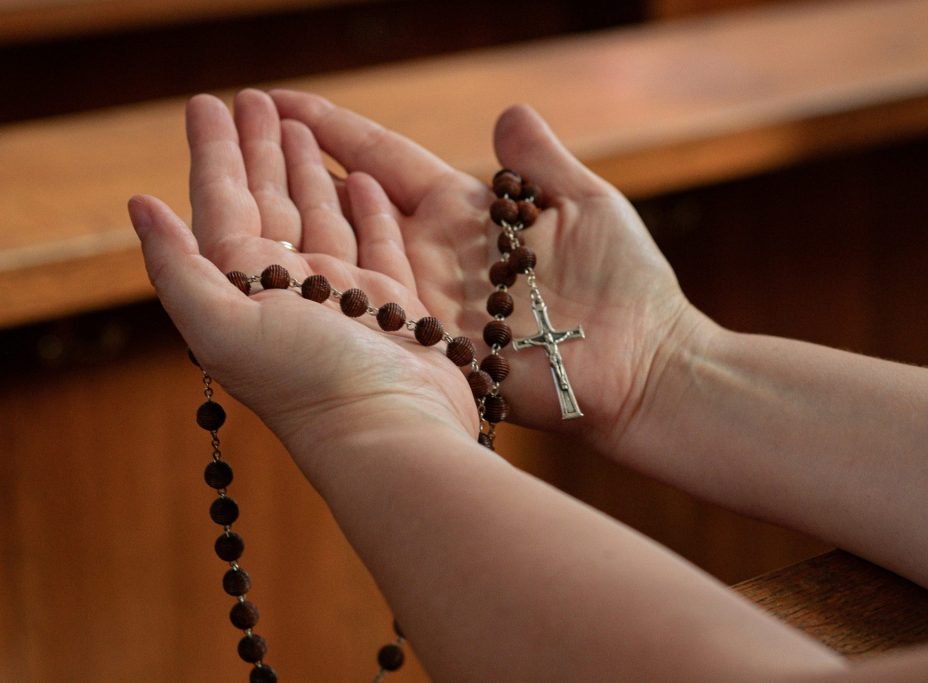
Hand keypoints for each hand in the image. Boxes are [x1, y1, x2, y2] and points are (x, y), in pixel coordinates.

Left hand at [129, 90, 480, 461]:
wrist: (391, 433)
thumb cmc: (307, 383)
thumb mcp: (221, 326)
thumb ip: (176, 266)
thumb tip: (139, 205)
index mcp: (245, 288)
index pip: (223, 204)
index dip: (214, 153)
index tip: (209, 105)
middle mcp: (292, 289)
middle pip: (272, 202)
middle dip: (261, 150)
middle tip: (257, 99)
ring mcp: (345, 295)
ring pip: (325, 216)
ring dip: (311, 170)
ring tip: (304, 127)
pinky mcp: (393, 303)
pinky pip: (379, 242)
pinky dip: (369, 209)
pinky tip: (361, 179)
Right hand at [269, 89, 710, 450]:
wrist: (644, 368)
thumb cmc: (629, 286)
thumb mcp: (586, 203)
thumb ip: (539, 162)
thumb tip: (508, 112)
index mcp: (468, 211)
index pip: (384, 159)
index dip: (333, 131)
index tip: (280, 102)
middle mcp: (436, 253)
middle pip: (350, 203)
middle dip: (294, 169)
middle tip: (236, 136)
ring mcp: (429, 300)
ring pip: (349, 256)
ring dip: (297, 225)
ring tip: (237, 192)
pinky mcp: (434, 345)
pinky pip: (374, 313)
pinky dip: (331, 291)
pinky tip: (281, 272)